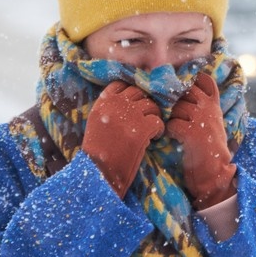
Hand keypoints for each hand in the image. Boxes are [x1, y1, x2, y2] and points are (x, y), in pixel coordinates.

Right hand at [82, 81, 164, 197]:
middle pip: (139, 92)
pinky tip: (154, 139)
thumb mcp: (96, 124)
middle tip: (148, 117)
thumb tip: (129, 101)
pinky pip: (158, 121)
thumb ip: (109, 109)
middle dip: (146, 104)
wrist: (97, 172)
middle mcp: (116, 104)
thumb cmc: (96, 153)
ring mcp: (129, 115)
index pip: (122, 84)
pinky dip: (159, 130)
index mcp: (103, 102)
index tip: (136, 104)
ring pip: (151, 105)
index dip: (132, 93)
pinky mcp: (141, 129)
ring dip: (154, 116)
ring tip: (151, 129)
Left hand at [167, 72, 236, 209]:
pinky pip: (171, 124)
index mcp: (214, 104)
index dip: (190, 80)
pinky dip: (168, 132)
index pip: (204, 79)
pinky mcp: (192, 132)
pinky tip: (171, 138)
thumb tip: (179, 93)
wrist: (215, 173)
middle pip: (184, 90)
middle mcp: (209, 108)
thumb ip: (200, 106)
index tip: (181, 89)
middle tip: (171, 114)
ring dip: (169, 118)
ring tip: (173, 130)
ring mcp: (201, 119)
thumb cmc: (208, 148)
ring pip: (175, 108)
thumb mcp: (210, 122)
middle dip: (174, 100)